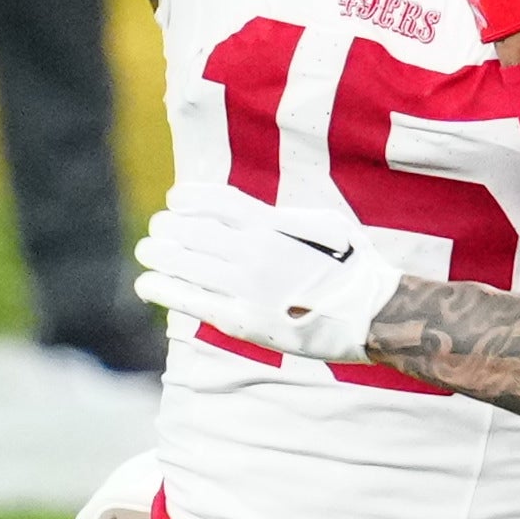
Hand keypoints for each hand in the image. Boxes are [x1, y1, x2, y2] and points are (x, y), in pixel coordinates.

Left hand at [133, 182, 408, 362]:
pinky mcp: (242, 321)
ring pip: (185, 263)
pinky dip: (163, 289)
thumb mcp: (325, 223)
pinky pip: (191, 300)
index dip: (188, 197)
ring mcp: (246, 287)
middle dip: (168, 226)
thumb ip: (284, 215)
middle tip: (158, 229)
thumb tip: (252, 210)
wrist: (373, 314)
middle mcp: (254, 252)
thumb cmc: (354, 267)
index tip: (175, 199)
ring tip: (147, 251)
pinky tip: (147, 284)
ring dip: (158, 253)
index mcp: (272, 224)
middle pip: (192, 230)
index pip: (215, 201)